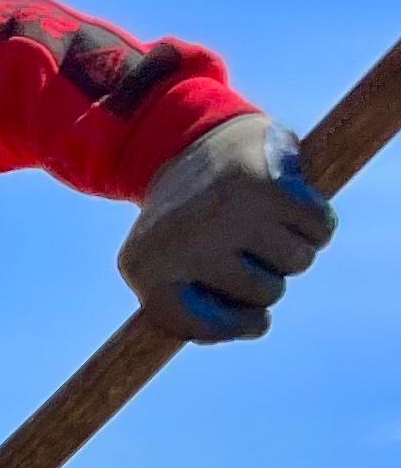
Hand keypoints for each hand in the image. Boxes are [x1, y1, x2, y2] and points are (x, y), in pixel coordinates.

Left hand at [120, 113, 331, 342]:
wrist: (188, 141)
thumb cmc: (182, 222)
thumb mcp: (164, 268)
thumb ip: (195, 311)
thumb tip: (257, 325)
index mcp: (146, 272)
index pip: (206, 325)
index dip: (234, 323)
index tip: (240, 307)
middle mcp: (184, 245)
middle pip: (267, 295)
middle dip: (268, 274)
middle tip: (245, 246)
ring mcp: (227, 216)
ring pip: (298, 263)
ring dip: (293, 247)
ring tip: (264, 224)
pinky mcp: (269, 187)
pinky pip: (320, 229)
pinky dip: (315, 222)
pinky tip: (291, 205)